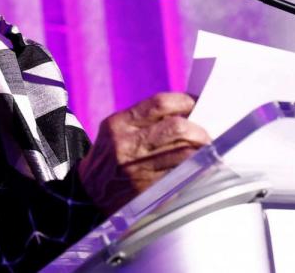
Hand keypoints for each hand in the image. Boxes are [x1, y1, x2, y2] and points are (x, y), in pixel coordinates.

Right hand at [77, 93, 210, 215]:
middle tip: (206, 135)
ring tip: (206, 151)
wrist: (88, 192)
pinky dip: (196, 172)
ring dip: (202, 152)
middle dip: (198, 130)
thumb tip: (186, 112)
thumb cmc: (109, 157)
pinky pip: (181, 177)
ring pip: (184, 154)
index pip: (159, 103)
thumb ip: (144, 121)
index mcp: (119, 124)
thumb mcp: (116, 131)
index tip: (196, 104)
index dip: (184, 101)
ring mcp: (137, 169)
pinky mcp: (147, 191)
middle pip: (176, 128)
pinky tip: (200, 169)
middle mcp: (126, 144)